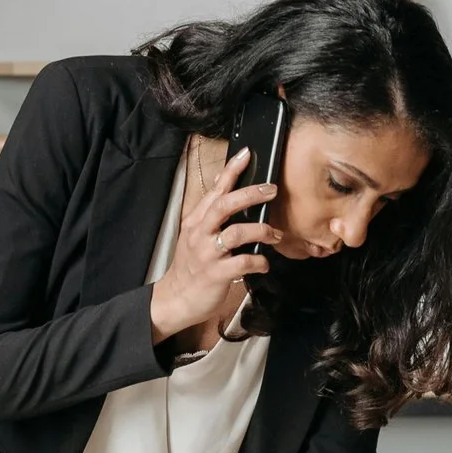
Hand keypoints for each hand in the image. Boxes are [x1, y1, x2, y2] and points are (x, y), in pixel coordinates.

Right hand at [149, 149, 277, 346]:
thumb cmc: (192, 265)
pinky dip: (259, 261)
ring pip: (237, 233)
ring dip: (261, 230)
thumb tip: (230, 189)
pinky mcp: (217, 274)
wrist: (176, 298)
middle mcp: (200, 233)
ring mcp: (208, 253)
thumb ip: (212, 215)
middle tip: (271, 190)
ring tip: (274, 234)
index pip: (215, 191)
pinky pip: (244, 262)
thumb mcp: (196, 235)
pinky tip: (264, 263)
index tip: (247, 154)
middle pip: (224, 205)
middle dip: (250, 194)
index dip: (231, 171)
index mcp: (196, 221)